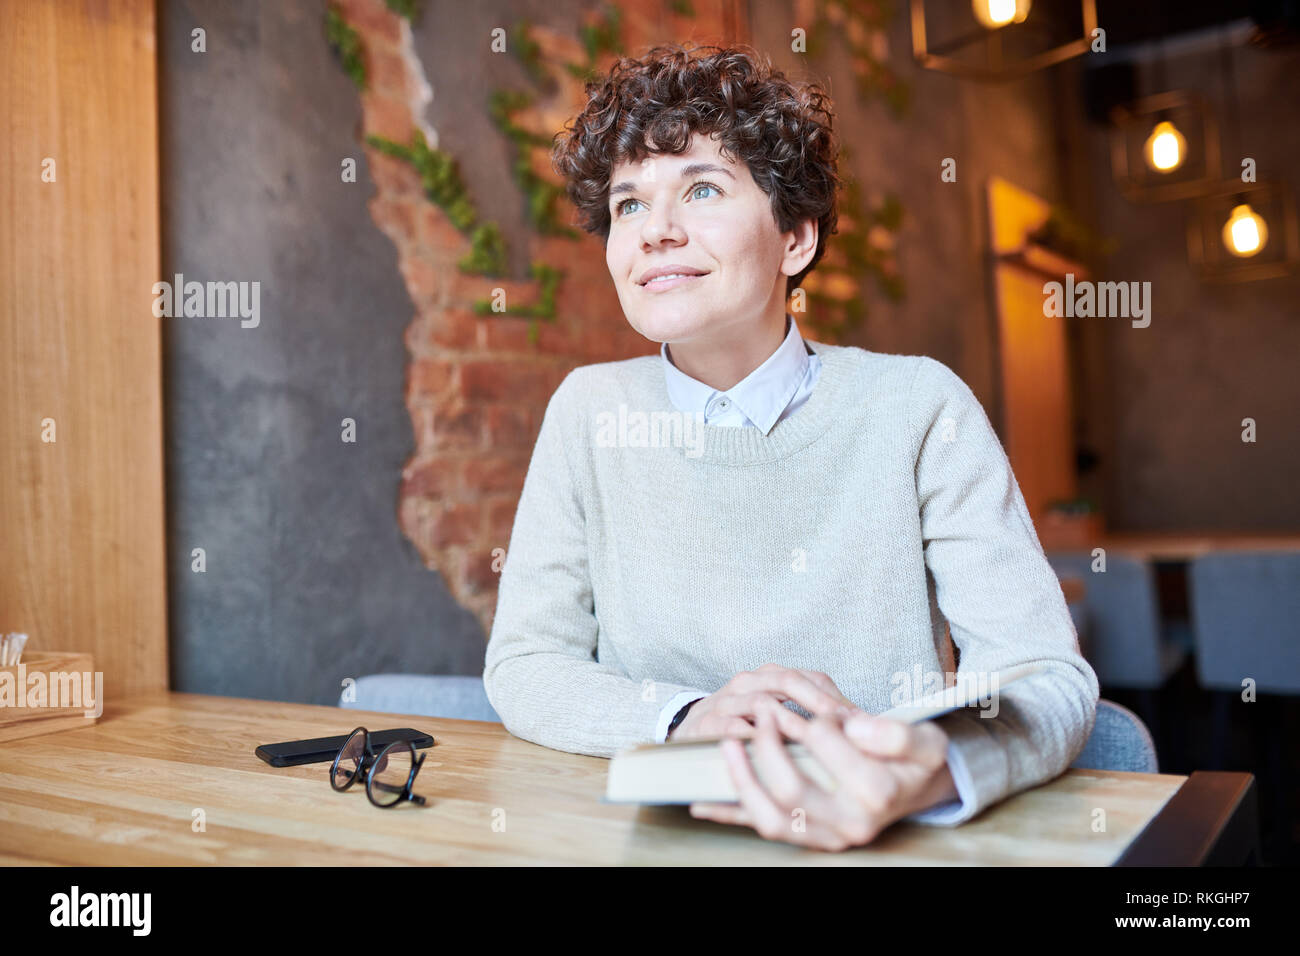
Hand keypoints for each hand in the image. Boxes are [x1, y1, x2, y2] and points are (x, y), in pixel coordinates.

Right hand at [668, 663, 859, 742]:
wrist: (690, 732)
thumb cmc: (744, 725)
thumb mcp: (780, 713)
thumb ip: (815, 715)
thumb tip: (862, 727)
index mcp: (771, 676)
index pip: (811, 678)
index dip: (836, 699)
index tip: (860, 723)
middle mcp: (749, 682)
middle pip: (788, 681)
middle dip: (818, 705)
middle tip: (840, 729)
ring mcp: (726, 700)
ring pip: (762, 702)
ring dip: (790, 722)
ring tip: (812, 740)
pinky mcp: (707, 723)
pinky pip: (732, 727)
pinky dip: (754, 737)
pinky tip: (773, 751)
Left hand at [688, 708, 956, 850]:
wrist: (919, 790)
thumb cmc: (918, 760)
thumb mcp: (925, 739)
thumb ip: (895, 733)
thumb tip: (854, 727)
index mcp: (877, 793)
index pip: (828, 750)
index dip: (814, 721)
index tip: (816, 708)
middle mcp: (850, 823)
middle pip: (791, 790)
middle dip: (766, 747)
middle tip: (760, 710)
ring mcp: (827, 835)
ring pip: (771, 818)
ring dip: (741, 782)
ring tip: (725, 747)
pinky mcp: (810, 838)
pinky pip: (764, 828)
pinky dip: (732, 813)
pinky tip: (703, 800)